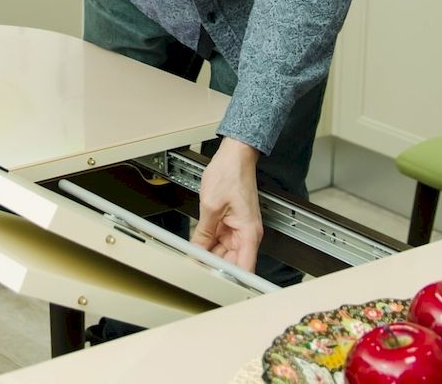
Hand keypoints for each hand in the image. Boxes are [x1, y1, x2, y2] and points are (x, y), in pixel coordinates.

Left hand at [190, 137, 262, 271]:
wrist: (234, 157)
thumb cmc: (230, 174)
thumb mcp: (210, 206)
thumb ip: (204, 232)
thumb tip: (197, 251)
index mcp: (249, 232)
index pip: (245, 268)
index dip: (232, 280)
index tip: (217, 284)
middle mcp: (247, 234)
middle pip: (232, 262)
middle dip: (215, 268)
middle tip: (195, 272)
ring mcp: (239, 230)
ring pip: (224, 253)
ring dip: (210, 256)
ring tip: (192, 261)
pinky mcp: (231, 224)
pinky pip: (220, 241)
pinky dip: (209, 245)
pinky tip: (196, 248)